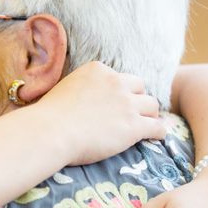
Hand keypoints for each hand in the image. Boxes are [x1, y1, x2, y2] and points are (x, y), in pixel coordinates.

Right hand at [38, 61, 165, 165]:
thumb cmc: (49, 115)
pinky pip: (157, 127)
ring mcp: (126, 104)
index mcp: (98, 70)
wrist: (51, 131)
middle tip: (132, 114)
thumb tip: (82, 100)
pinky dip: (158, 132)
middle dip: (137, 99)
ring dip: (149, 115)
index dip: (119, 91)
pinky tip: (155, 137)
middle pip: (140, 87)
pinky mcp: (133, 126)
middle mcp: (116, 82)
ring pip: (152, 105)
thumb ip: (82, 88)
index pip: (119, 77)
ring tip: (145, 125)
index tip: (115, 103)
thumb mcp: (66, 88)